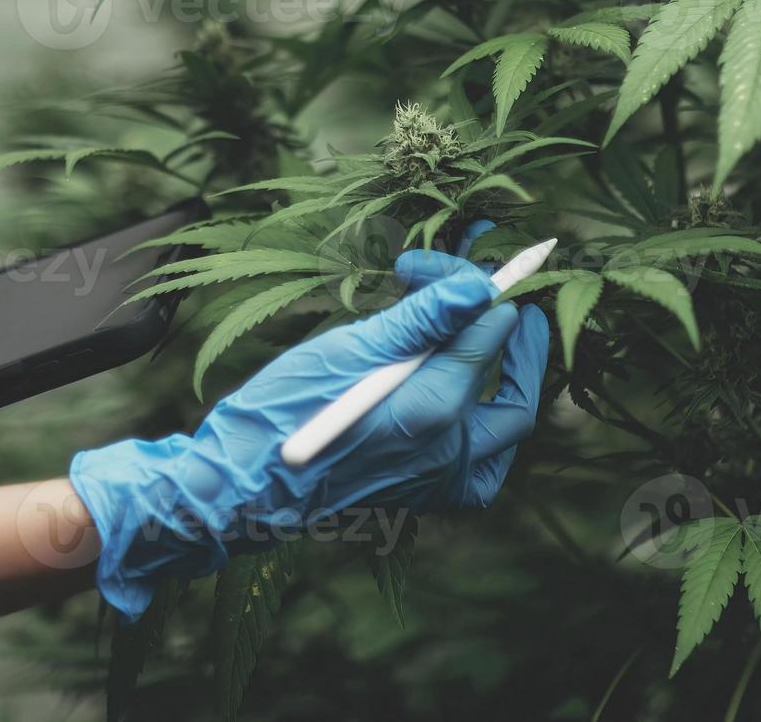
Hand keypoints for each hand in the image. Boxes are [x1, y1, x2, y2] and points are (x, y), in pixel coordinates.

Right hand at [68, 241, 549, 617]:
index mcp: (433, 411)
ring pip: (503, 430)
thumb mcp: (349, 348)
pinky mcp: (424, 495)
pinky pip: (480, 464)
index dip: (473, 289)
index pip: (486, 335)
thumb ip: (421, 319)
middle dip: (515, 340)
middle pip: (513, 391)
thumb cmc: (284, 409)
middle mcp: (449, 454)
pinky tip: (468, 399)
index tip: (453, 266)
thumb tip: (476, 289)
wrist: (244, 484)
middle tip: (503, 300)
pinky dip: (484, 428)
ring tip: (491, 339)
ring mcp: (439, 482)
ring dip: (506, 383)